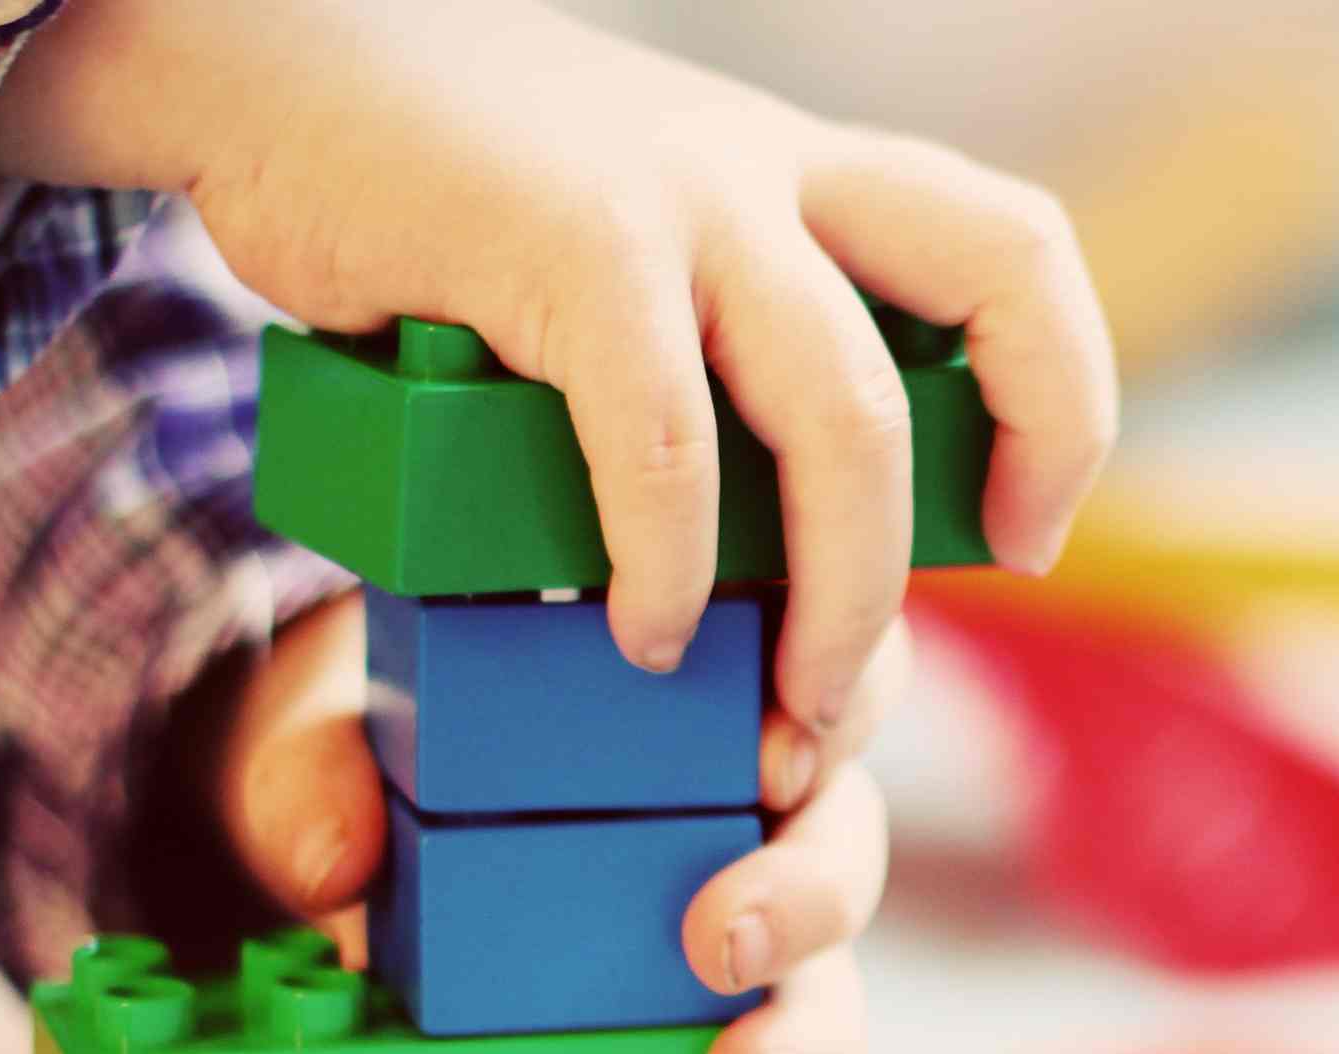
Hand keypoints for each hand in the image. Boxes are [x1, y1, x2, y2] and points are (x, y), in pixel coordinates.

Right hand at [0, 0, 1114, 731]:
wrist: (277, 66)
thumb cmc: (450, 198)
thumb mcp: (631, 243)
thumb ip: (710, 347)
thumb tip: (750, 546)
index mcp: (802, 175)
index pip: (1015, 252)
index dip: (1061, 397)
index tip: (1024, 530)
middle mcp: (770, 171)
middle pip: (1003, 286)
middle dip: (1009, 482)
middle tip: (903, 649)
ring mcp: (681, 199)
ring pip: (846, 415)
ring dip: (842, 592)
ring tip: (786, 702)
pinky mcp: (569, 246)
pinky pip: (664, 442)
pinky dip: (664, 564)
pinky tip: (635, 630)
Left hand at [206, 589, 904, 1053]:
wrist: (350, 841)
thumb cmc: (379, 746)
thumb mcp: (333, 731)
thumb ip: (316, 771)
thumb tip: (331, 862)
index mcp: (698, 670)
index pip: (823, 659)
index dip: (839, 701)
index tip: (774, 757)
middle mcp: (748, 786)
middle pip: (845, 821)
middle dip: (813, 886)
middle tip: (724, 935)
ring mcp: (748, 902)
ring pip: (832, 955)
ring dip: (811, 1021)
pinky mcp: (726, 1009)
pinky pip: (790, 1050)